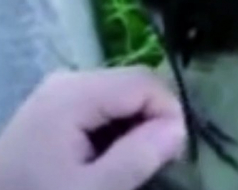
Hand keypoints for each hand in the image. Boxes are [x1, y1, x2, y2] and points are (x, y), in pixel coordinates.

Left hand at [0, 66, 185, 189]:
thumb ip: (138, 156)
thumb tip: (180, 127)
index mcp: (74, 95)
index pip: (145, 83)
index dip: (170, 112)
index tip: (176, 152)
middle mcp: (68, 79)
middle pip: (135, 82)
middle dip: (156, 116)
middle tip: (162, 158)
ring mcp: (61, 88)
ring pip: (123, 90)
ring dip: (140, 121)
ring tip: (140, 158)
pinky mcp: (58, 101)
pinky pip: (105, 100)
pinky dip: (120, 122)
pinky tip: (115, 151)